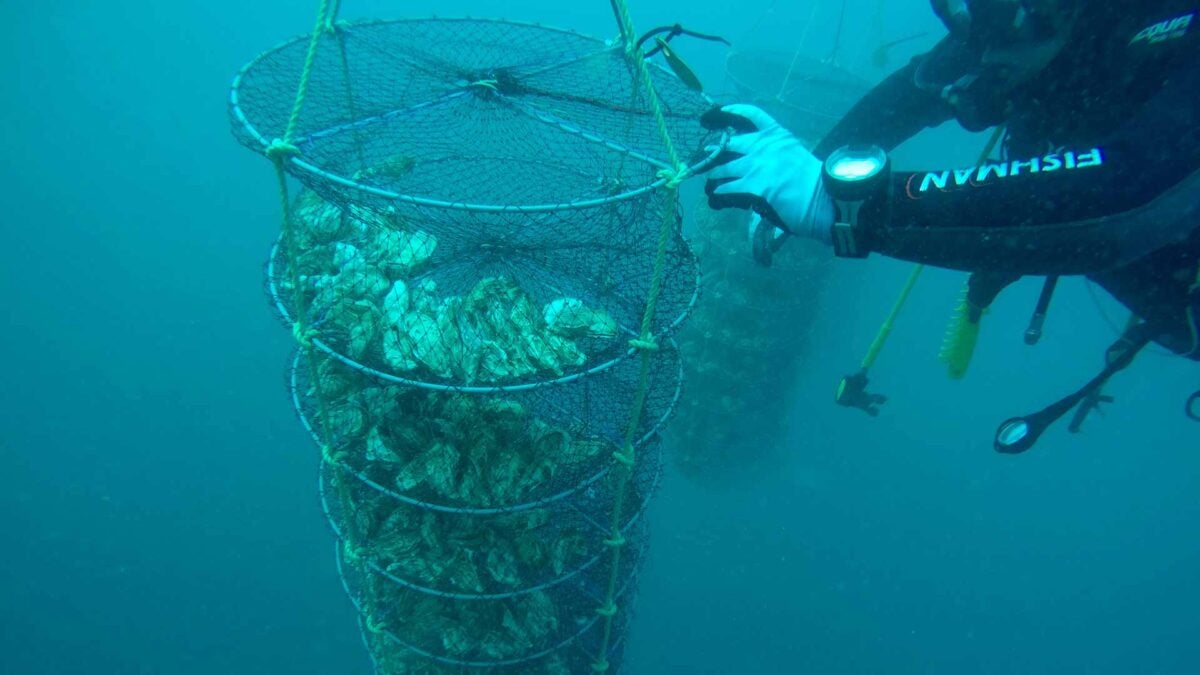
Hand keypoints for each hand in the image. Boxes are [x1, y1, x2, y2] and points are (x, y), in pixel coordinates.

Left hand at [701, 104, 833, 243]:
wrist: (822, 196)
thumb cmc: (813, 179)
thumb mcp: (795, 154)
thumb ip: (776, 152)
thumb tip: (757, 159)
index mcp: (778, 135)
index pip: (753, 115)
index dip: (734, 111)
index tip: (721, 111)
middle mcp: (765, 146)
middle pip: (732, 143)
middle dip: (717, 148)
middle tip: (708, 152)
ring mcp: (758, 165)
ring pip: (726, 167)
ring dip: (715, 172)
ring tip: (710, 176)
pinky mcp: (754, 184)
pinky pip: (729, 186)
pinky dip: (721, 189)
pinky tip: (717, 193)